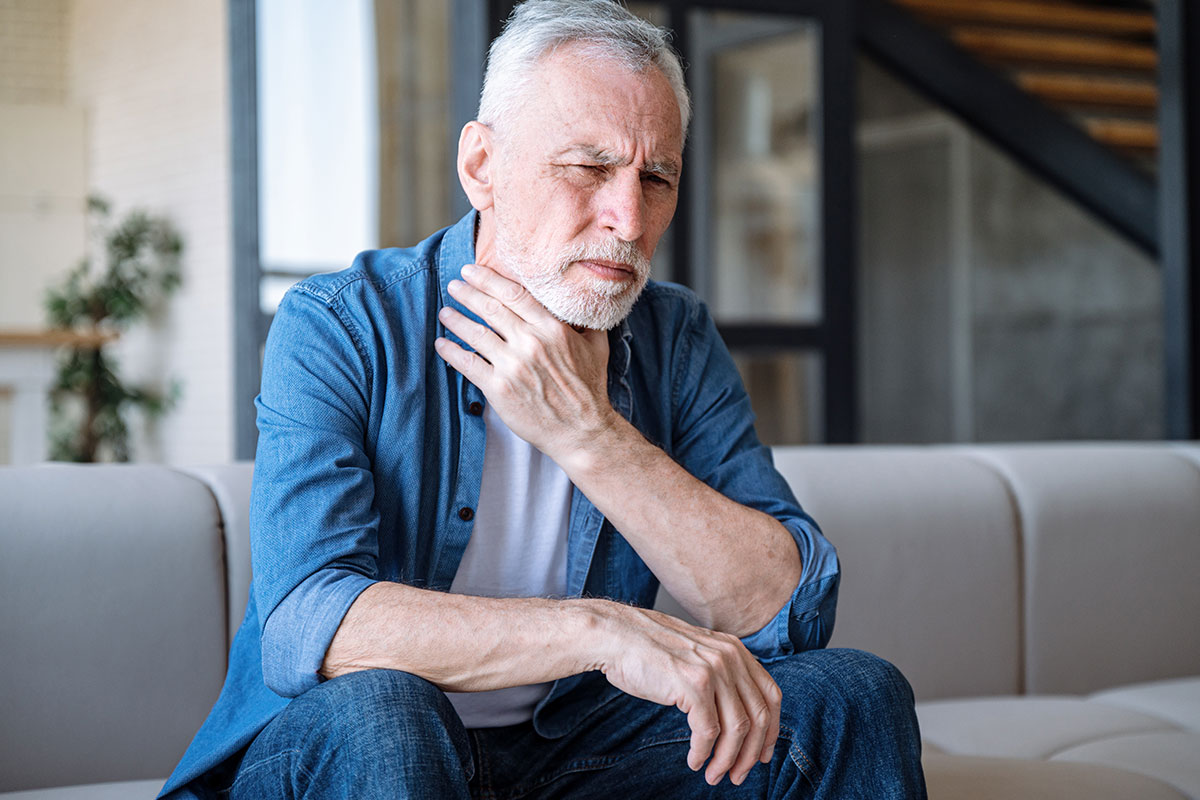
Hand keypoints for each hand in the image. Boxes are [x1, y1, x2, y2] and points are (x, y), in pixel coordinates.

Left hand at [434, 264, 617, 461]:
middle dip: (467, 293)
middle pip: (491, 309)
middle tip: (453, 285)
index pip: (514, 294)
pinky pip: (468, 364)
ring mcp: (513, 366)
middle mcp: (530, 342)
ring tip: (445, 312)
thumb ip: (584, 321)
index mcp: (552, 328)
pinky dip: (451, 351)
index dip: (488, 280)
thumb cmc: (589, 388)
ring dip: (456, 320)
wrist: (581, 430)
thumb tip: (580, 301)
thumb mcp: (596, 346)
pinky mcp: (499, 388)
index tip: (472, 271)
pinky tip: (441, 344)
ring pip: (475, 334)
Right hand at [589, 602, 782, 785]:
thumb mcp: (696, 653)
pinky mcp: (693, 685)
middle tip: (737, 774)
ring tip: (714, 775)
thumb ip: (719, 673)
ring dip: (727, 759)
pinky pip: (708, 732)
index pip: (770, 694)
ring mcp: (713, 670)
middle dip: (751, 753)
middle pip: (758, 716)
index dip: (771, 730)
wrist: (616, 635)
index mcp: (735, 649)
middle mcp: (730, 657)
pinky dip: (703, 753)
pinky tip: (695, 761)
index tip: (762, 753)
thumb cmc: (648, 649)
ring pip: (737, 728)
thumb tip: (736, 714)